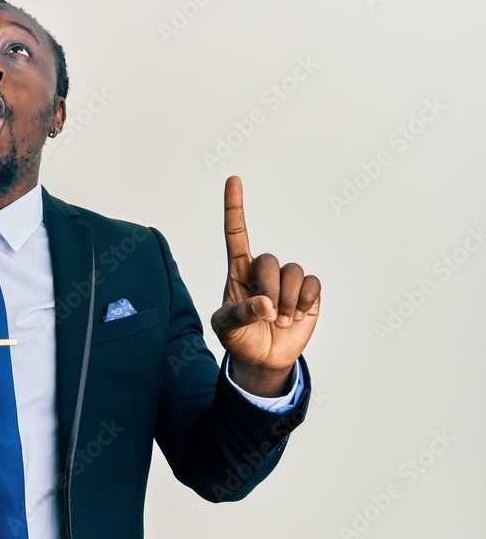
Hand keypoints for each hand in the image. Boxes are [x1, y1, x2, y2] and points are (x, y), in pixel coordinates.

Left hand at [210, 176, 320, 395]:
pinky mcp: (308, 293)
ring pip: (293, 271)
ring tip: (279, 320)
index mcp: (238, 272)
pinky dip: (305, 301)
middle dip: (269, 288)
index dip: (235, 207)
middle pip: (269, 260)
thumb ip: (237, 313)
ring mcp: (287, 281)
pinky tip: (296, 316)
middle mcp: (263, 271)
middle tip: (266, 314)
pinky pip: (312, 283)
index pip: (236, 234)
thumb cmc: (239, 337)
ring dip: (287, 300)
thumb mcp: (225, 327)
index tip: (234, 179)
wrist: (262, 359)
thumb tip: (263, 303)